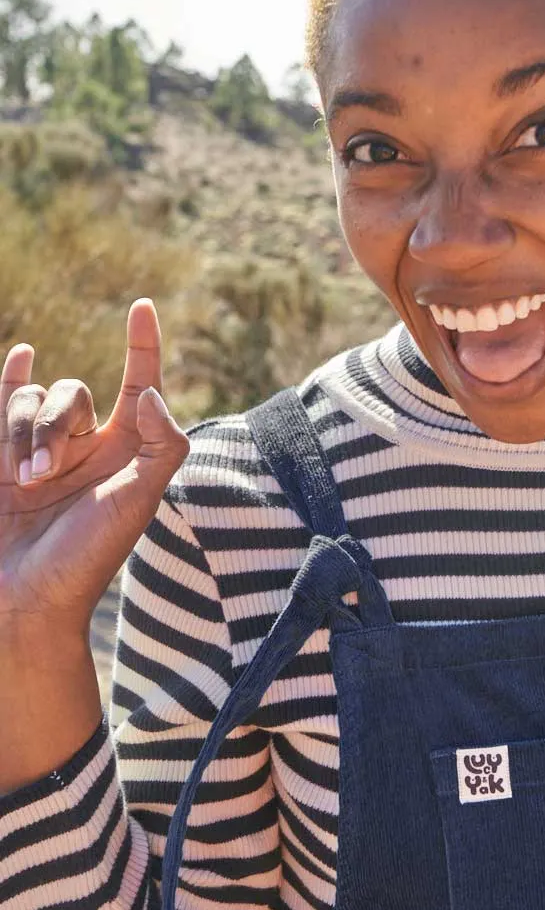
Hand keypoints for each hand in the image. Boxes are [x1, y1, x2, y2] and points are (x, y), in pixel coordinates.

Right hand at [0, 300, 190, 644]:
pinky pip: (5, 403)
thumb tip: (152, 392)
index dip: (143, 345)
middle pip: (73, 394)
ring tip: (24, 482)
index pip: (141, 384)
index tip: (141, 306)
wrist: (23, 603)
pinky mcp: (1, 461)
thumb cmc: (88, 557)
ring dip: (25, 430)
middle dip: (53, 424)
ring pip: (33, 401)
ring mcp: (44, 452)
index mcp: (129, 453)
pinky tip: (21, 355)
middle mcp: (90, 447)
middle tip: (44, 478)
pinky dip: (9, 379)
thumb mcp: (141, 499)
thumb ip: (163, 443)